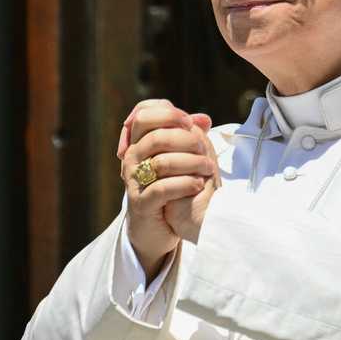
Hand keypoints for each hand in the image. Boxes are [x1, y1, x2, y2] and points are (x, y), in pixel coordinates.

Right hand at [118, 100, 214, 278]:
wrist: (157, 226)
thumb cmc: (170, 188)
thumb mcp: (180, 159)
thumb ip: (190, 137)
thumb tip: (204, 119)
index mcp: (139, 142)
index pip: (144, 113)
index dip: (168, 112)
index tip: (189, 122)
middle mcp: (132, 157)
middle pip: (153, 135)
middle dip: (184, 138)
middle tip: (202, 147)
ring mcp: (134, 180)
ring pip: (160, 162)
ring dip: (191, 162)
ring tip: (209, 168)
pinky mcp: (141, 203)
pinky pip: (162, 188)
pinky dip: (184, 184)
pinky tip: (199, 185)